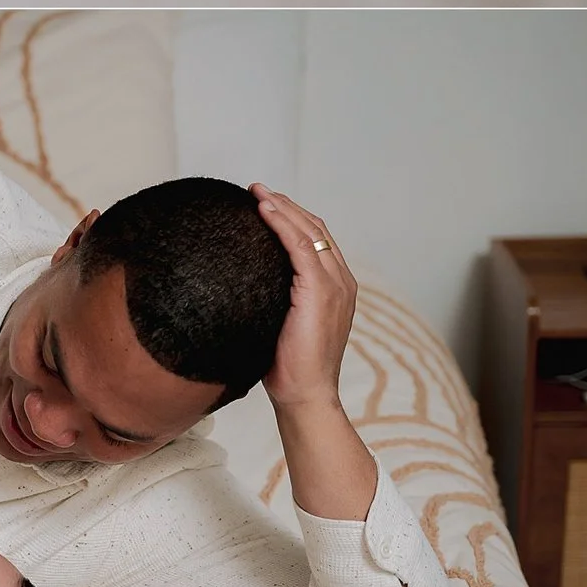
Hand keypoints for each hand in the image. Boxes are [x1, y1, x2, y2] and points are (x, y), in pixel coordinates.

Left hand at [252, 185, 356, 415]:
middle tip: (258, 191)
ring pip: (309, 231)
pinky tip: (263, 211)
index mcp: (337, 288)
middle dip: (286, 205)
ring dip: (282, 207)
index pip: (318, 241)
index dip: (293, 218)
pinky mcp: (321, 289)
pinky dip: (281, 223)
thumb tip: (245, 288)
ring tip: (257, 193)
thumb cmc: (289, 370)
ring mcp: (334, 284)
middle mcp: (342, 281)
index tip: (266, 204)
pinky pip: (300, 245)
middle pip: (316, 228)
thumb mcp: (282, 325)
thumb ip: (277, 301)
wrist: (305, 395)